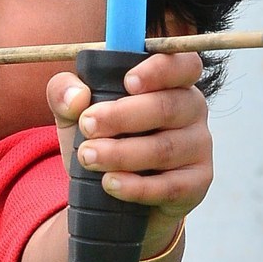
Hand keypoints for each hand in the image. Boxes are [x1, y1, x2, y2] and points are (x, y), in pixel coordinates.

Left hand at [46, 48, 212, 255]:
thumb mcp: (74, 113)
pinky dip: (137, 186)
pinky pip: (170, 186)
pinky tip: (110, 183)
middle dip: (122, 116)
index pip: (183, 64)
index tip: (127, 82)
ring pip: (164, 148)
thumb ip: (64, 92)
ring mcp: (198, 147)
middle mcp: (192, 109)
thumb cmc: (102, 139)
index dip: (159, 70)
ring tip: (87, 156)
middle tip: (86, 124)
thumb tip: (77, 97)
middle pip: (167, 107)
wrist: (114, 197)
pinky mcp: (196, 183)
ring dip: (121, 153)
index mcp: (171, 81)